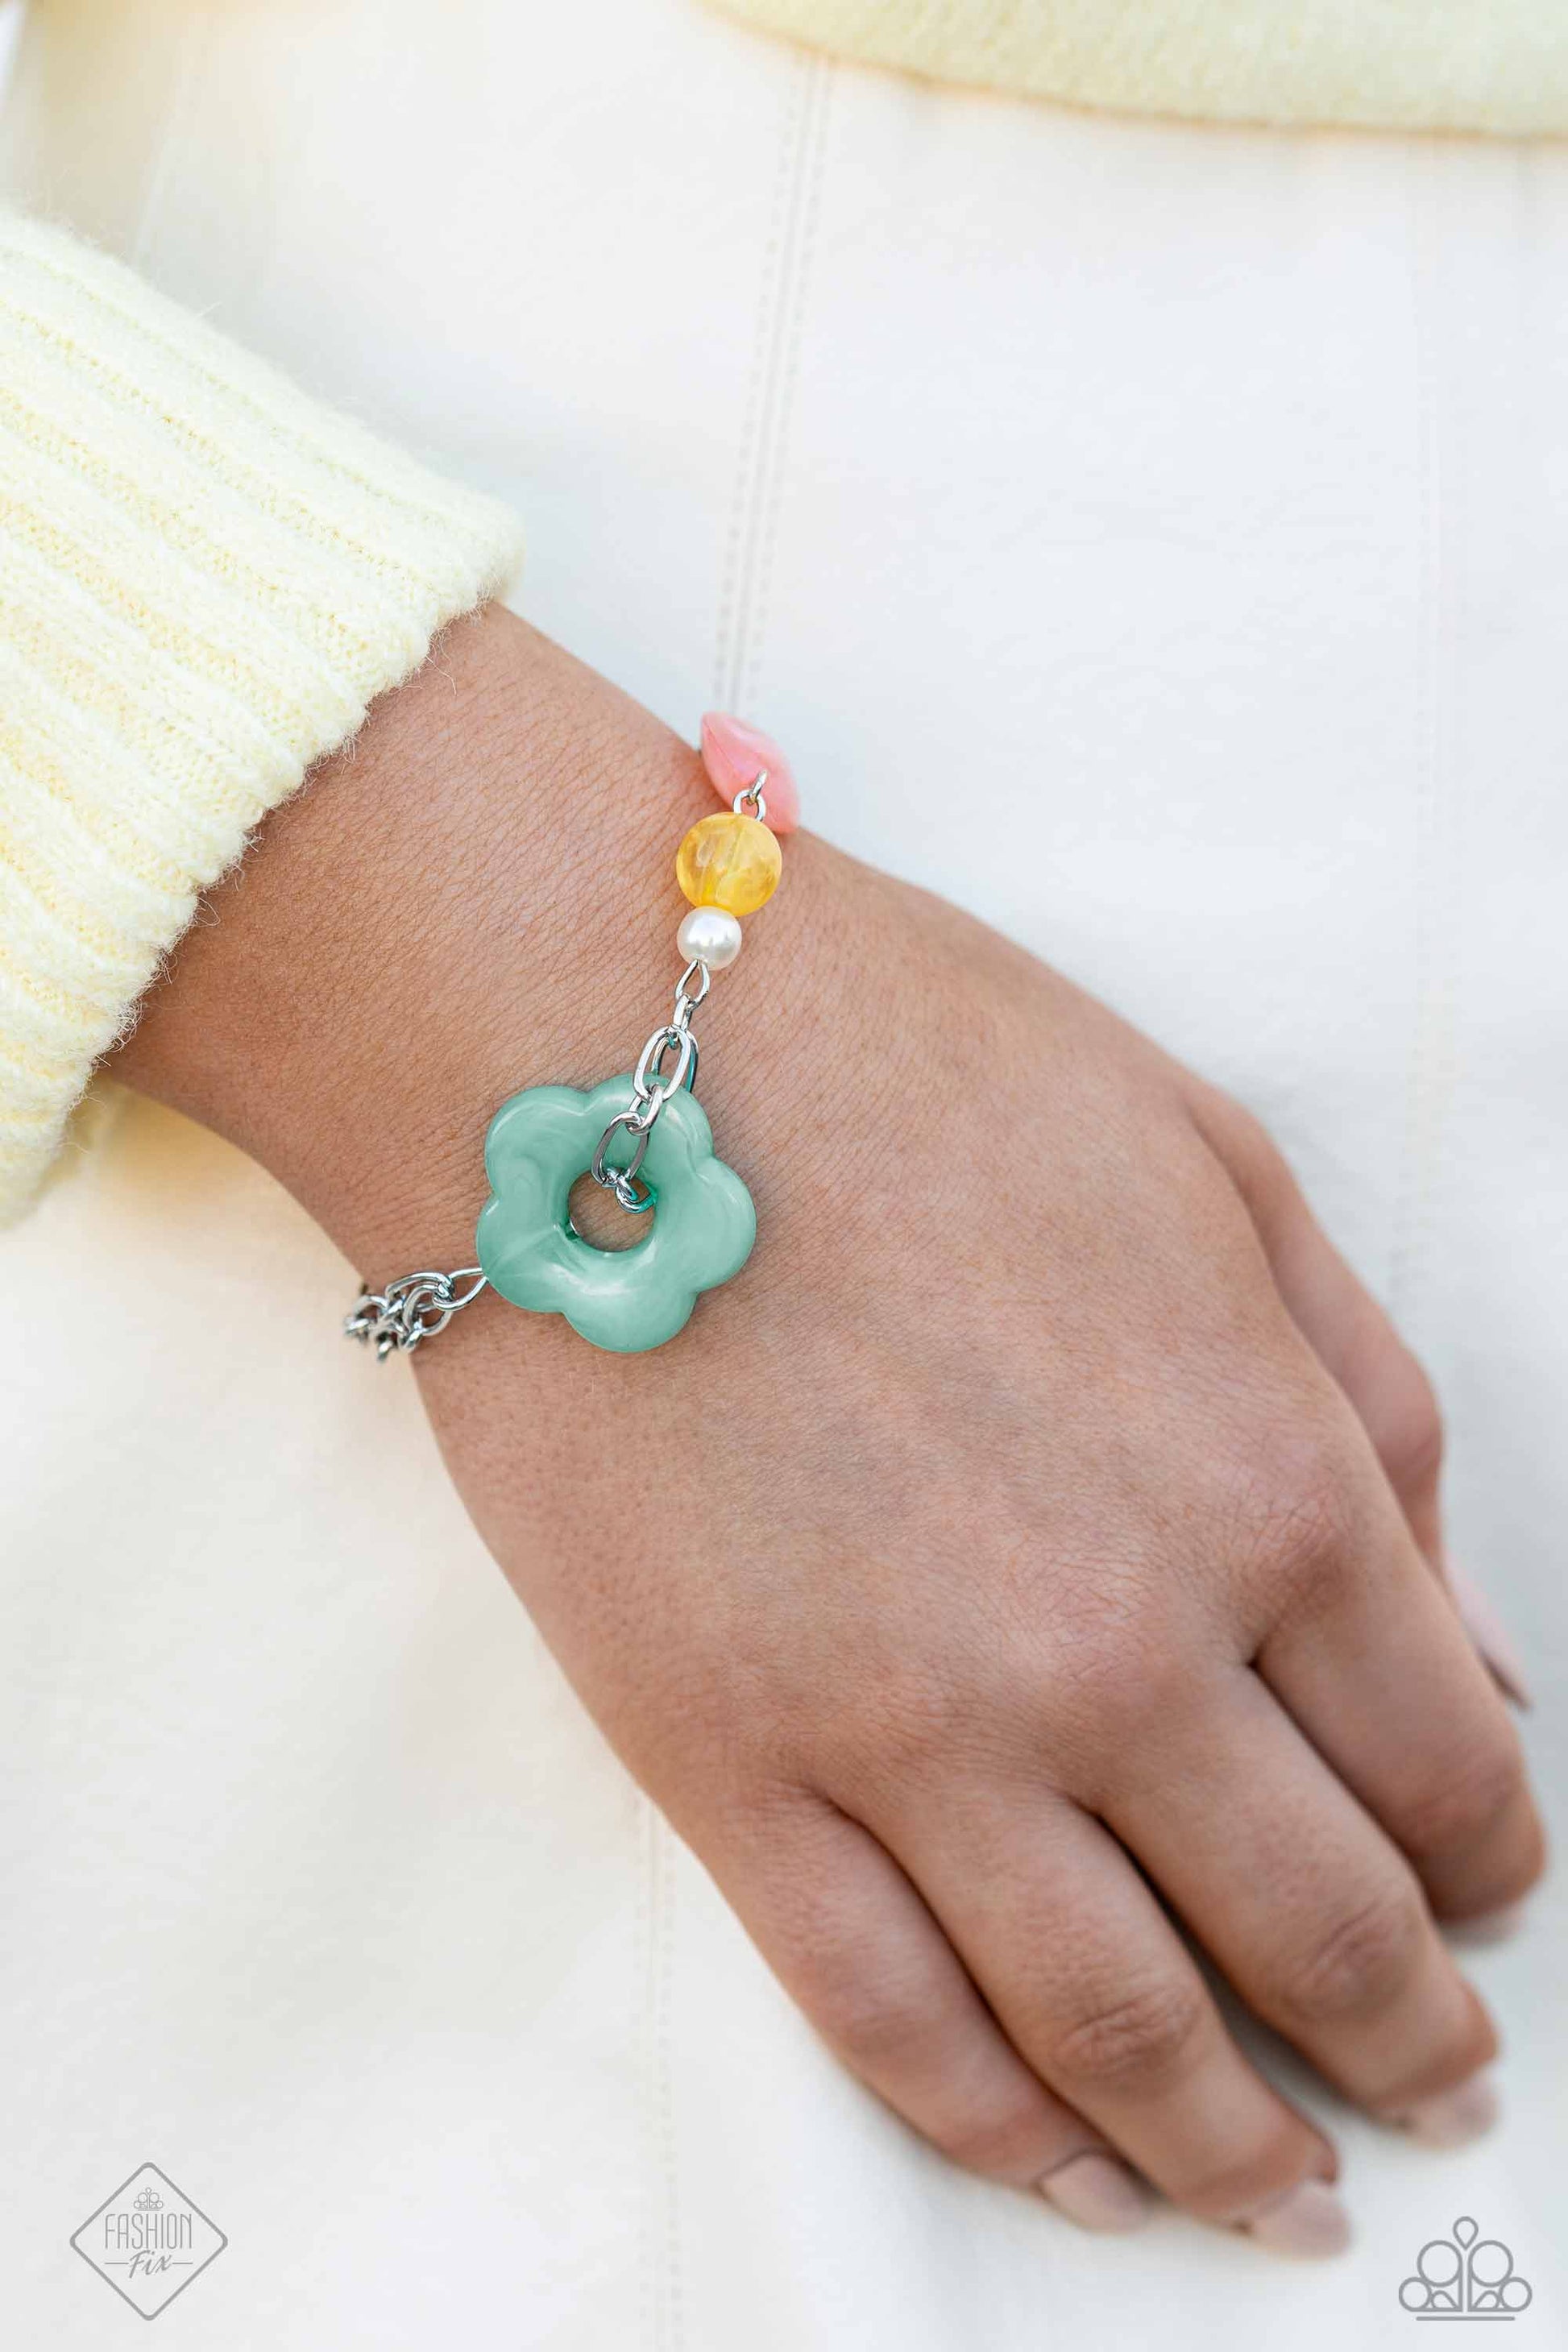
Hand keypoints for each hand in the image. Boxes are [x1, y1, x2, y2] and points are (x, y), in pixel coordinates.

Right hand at [117, 606, 1544, 2250]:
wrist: (587, 1056)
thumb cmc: (909, 1068)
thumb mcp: (1218, 1176)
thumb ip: (1367, 1411)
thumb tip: (1469, 1655)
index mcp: (1264, 1481)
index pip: (1446, 1764)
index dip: (1494, 1863)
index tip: (1495, 1899)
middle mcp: (1117, 1647)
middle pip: (1316, 1930)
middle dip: (1405, 2038)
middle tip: (1433, 2090)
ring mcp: (912, 1731)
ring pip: (1115, 2026)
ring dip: (1227, 2146)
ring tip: (1282, 2197)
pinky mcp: (726, 1769)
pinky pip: (884, 2018)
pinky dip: (997, 2131)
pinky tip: (1068, 2173)